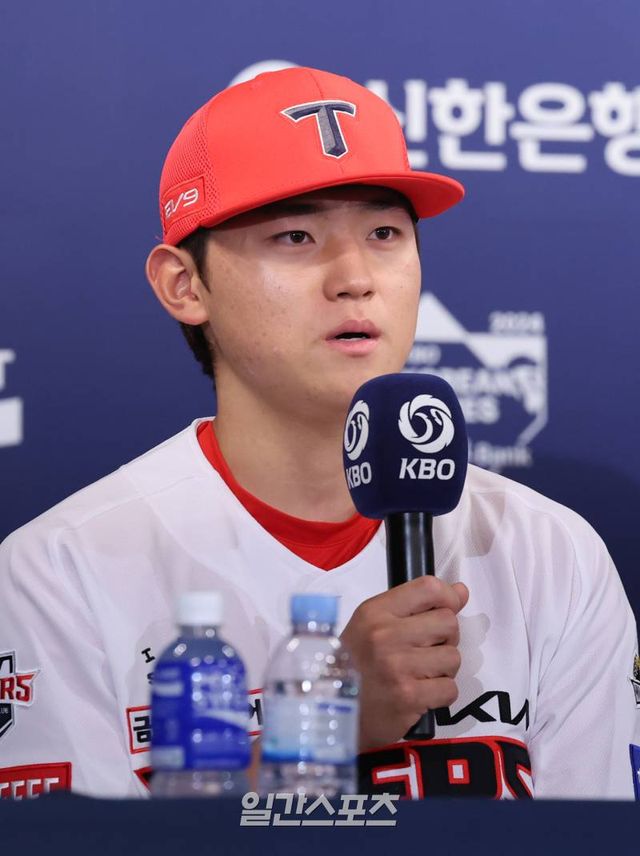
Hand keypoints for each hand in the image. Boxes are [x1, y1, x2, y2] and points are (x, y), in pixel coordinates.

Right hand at [340, 576, 468, 751]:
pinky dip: (440, 694)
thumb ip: (413, 606)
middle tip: (427, 649)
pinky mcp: (408, 698)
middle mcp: (385, 635)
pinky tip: (421, 693)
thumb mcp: (370, 624)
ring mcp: (398, 667)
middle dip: (446, 638)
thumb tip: (461, 592)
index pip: (428, 588)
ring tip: (421, 673)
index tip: (450, 607)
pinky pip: (450, 689)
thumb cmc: (354, 663)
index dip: (449, 597)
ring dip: (443, 668)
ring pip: (453, 657)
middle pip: (448, 623)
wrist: (331, 711)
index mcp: (375, 612)